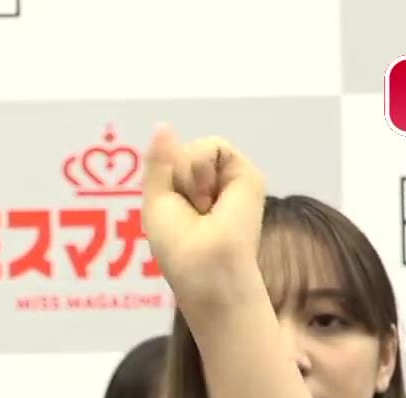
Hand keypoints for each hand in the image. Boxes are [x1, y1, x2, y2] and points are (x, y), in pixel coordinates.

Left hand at [139, 124, 266, 310]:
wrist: (207, 266)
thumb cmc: (177, 245)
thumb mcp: (157, 199)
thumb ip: (159, 162)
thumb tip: (162, 124)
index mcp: (189, 195)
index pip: (168, 161)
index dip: (163, 179)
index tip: (170, 208)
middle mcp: (211, 185)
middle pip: (180, 152)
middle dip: (175, 178)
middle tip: (188, 210)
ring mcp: (230, 180)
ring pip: (196, 148)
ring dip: (188, 176)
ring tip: (201, 206)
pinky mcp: (248, 175)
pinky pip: (214, 145)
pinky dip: (202, 169)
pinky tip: (210, 196)